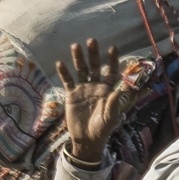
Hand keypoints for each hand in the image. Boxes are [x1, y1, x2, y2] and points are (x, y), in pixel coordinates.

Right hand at [54, 38, 135, 164]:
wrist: (86, 139)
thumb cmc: (102, 129)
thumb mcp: (110, 119)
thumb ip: (113, 105)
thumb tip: (118, 91)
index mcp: (107, 90)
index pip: (111, 72)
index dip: (112, 61)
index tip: (112, 48)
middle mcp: (95, 86)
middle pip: (94, 67)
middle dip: (93, 54)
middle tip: (92, 40)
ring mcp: (83, 89)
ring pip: (81, 70)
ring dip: (78, 58)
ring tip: (75, 46)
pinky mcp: (71, 94)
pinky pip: (68, 81)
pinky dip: (64, 73)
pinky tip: (60, 63)